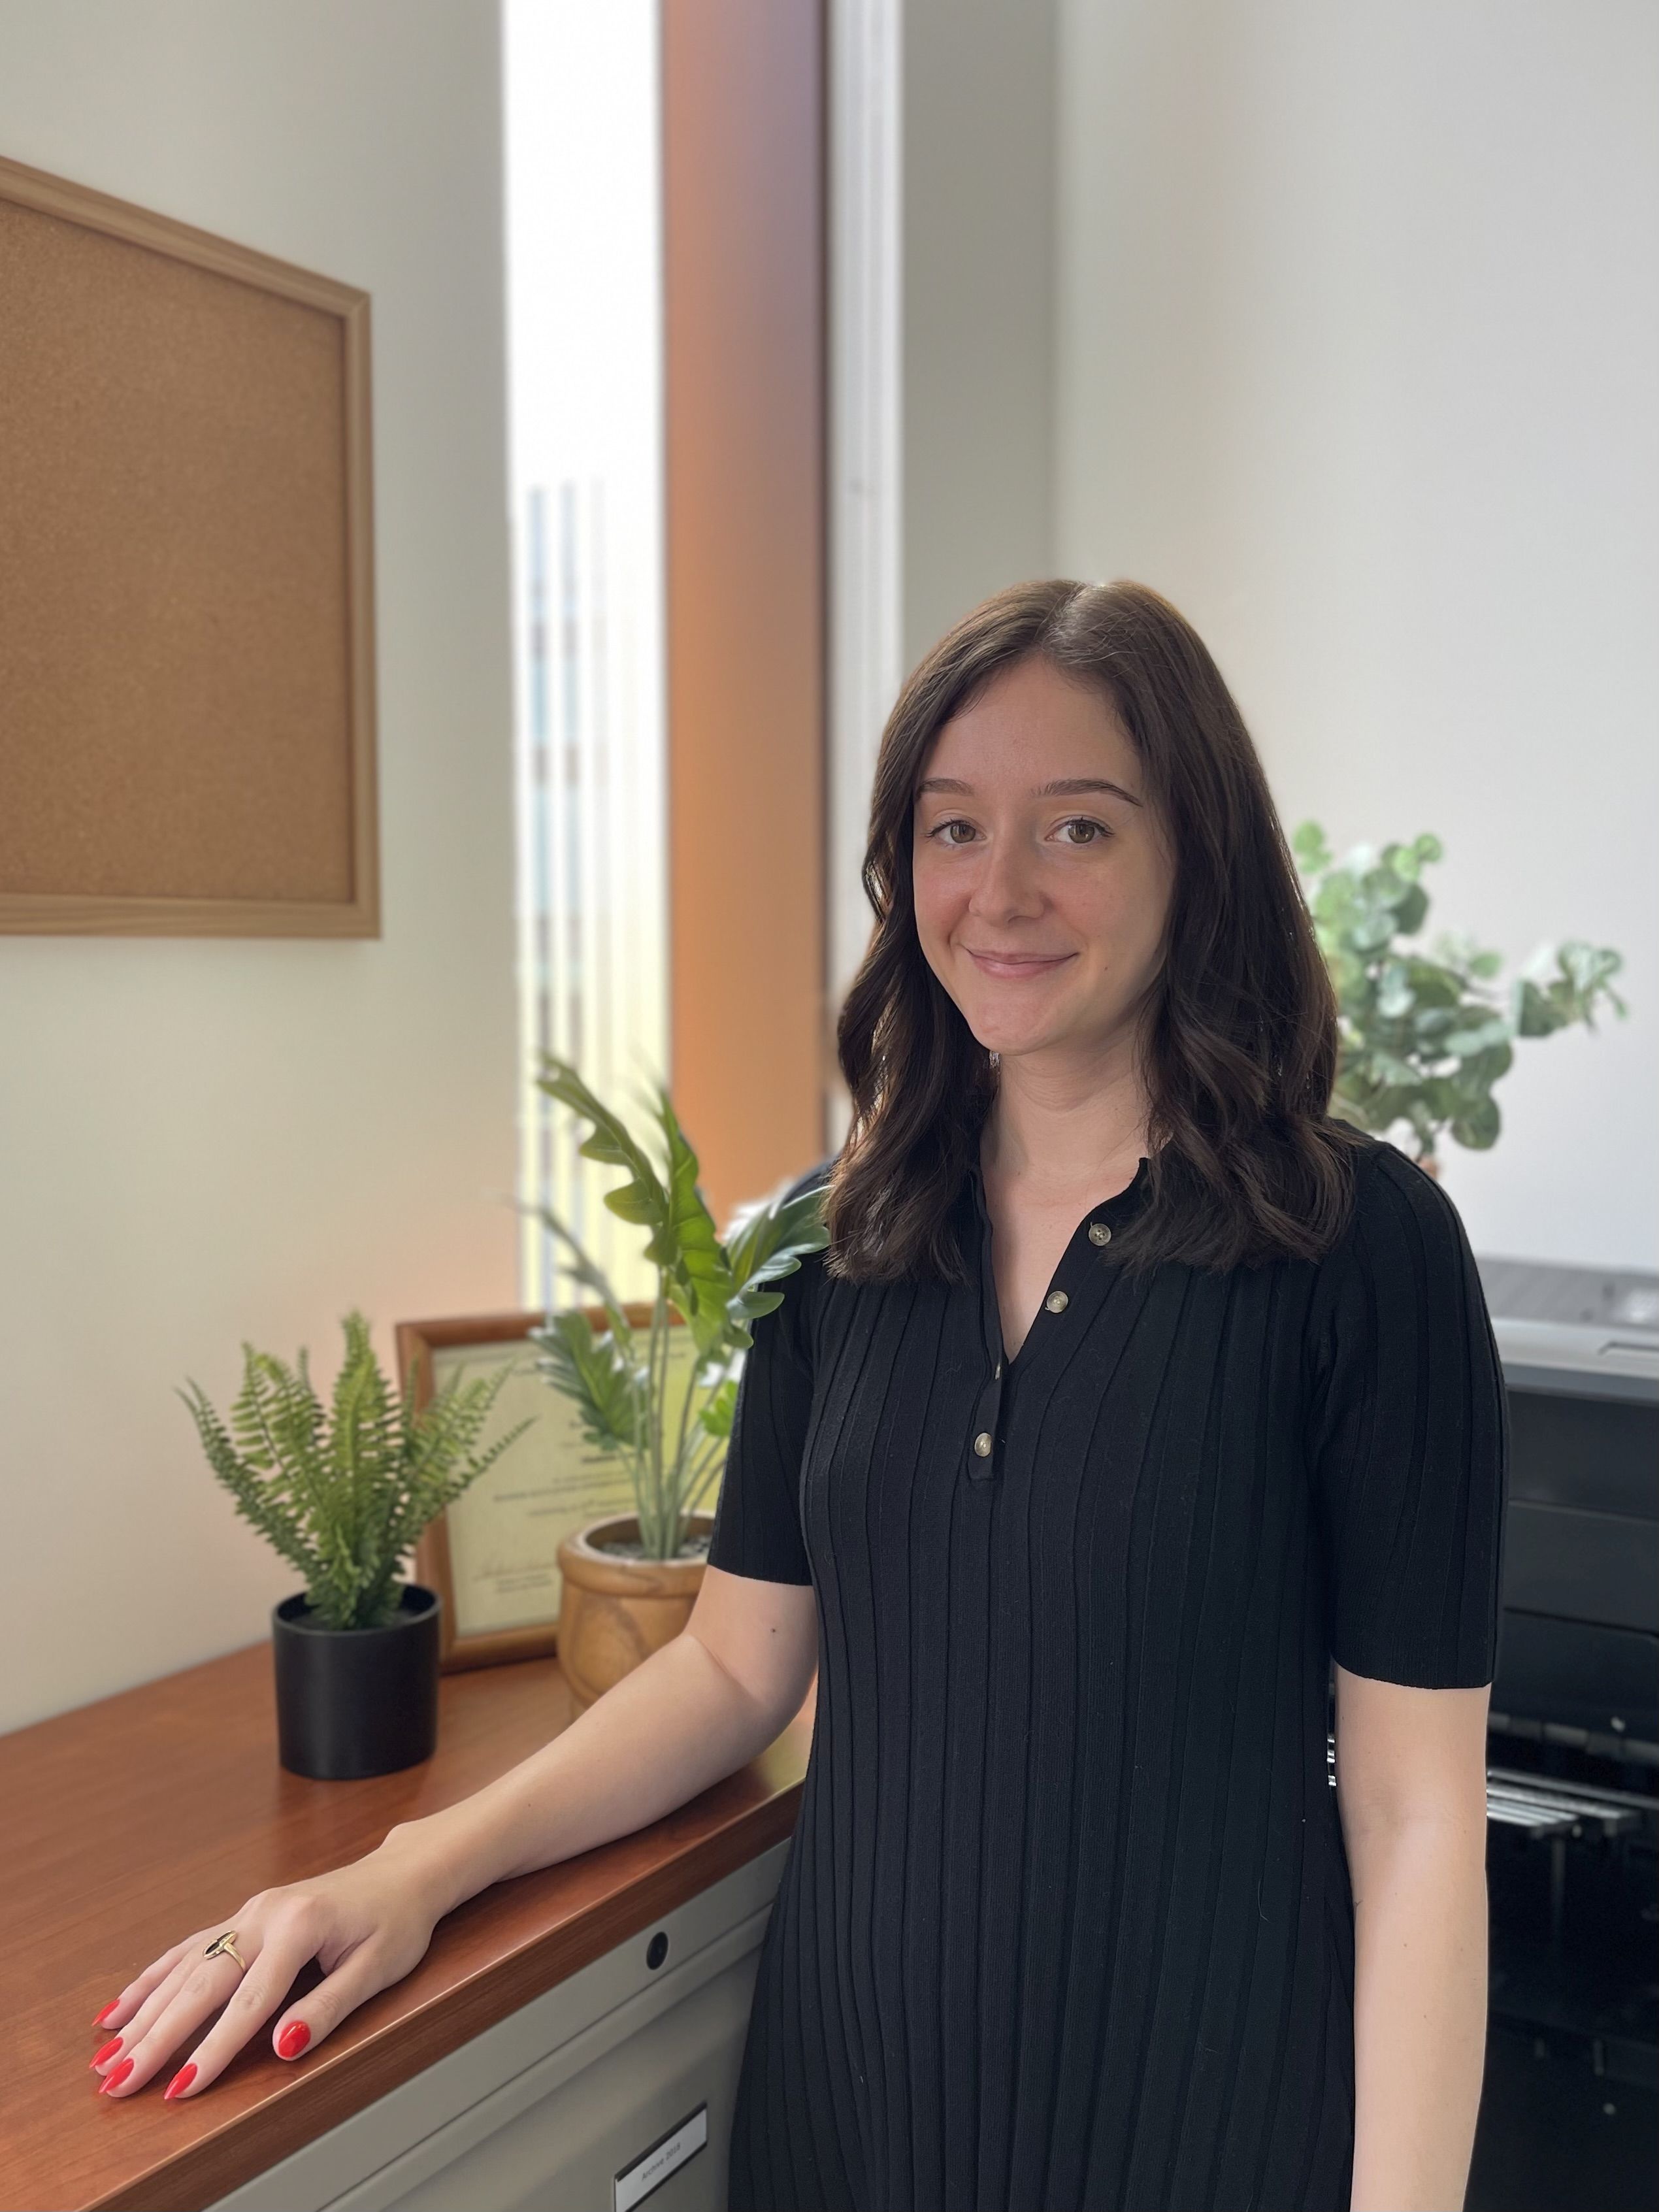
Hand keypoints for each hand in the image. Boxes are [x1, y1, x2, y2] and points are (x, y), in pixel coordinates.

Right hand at [88, 1835, 441, 2101]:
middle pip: (202, 1984)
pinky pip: (189, 1949)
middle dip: (156, 2037)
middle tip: (117, 2082)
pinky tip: (120, 2007)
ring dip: (143, 2013)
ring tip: (105, 2056)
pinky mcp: (244, 1916)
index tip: (179, 2088)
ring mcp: (250, 1912)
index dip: (213, 2050)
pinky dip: (152, 1979)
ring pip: (185, 1967)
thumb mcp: (377, 1969)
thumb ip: (329, 2007)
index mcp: (300, 1927)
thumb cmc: (395, 1922)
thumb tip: (282, 2045)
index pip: (248, 2002)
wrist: (402, 1874)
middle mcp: (265, 1914)